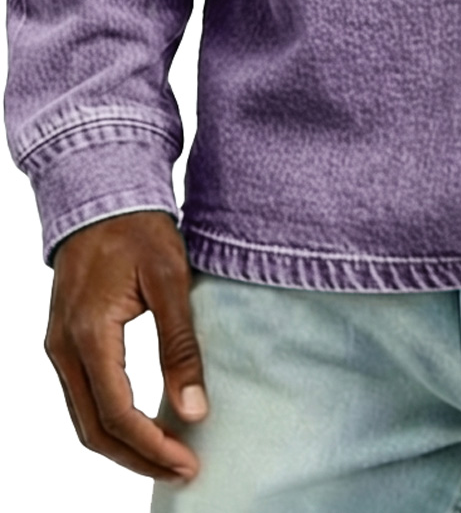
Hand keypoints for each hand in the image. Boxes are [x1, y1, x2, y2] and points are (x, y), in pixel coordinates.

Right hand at [45, 211, 207, 483]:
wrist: (103, 196)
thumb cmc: (139, 230)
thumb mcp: (171, 280)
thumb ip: (180, 347)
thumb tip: (194, 410)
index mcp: (88, 335)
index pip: (116, 415)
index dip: (152, 446)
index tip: (189, 461)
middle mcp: (64, 349)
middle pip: (94, 430)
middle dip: (138, 458)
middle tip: (183, 470)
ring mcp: (59, 347)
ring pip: (84, 419)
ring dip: (123, 446)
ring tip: (169, 456)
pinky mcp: (66, 342)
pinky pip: (83, 398)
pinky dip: (110, 422)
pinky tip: (144, 425)